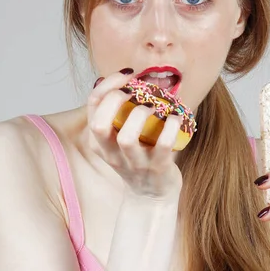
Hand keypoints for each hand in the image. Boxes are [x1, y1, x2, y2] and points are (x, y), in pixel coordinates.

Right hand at [88, 69, 182, 200]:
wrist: (152, 196)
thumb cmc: (139, 157)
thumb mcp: (121, 136)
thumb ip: (124, 109)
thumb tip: (139, 76)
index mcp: (99, 140)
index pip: (93, 105)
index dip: (108, 84)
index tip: (127, 74)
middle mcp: (111, 152)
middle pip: (99, 124)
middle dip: (115, 100)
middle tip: (134, 91)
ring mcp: (134, 162)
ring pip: (126, 138)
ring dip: (141, 114)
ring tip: (154, 108)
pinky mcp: (157, 168)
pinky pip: (162, 146)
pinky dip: (171, 126)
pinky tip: (176, 117)